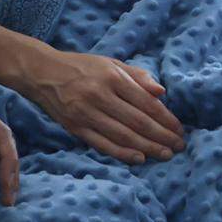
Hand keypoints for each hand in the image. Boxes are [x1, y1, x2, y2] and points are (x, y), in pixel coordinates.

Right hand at [13, 44, 184, 162]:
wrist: (42, 73)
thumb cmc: (81, 67)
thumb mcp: (110, 63)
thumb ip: (137, 76)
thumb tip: (162, 92)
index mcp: (112, 77)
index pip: (145, 102)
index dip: (165, 118)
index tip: (180, 129)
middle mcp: (99, 95)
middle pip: (137, 121)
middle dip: (161, 136)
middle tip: (178, 146)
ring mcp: (85, 113)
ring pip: (122, 135)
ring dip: (147, 147)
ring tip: (165, 154)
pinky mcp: (74, 127)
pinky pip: (102, 144)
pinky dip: (122, 153)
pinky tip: (139, 158)